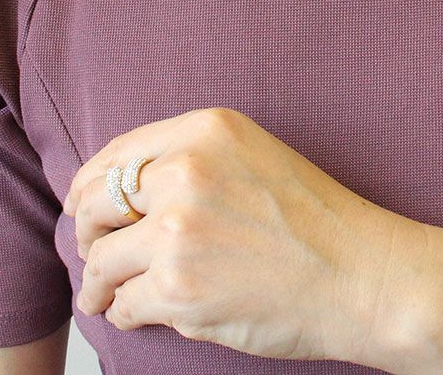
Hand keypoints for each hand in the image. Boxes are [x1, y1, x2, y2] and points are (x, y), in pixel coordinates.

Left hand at [62, 106, 424, 363]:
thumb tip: (118, 194)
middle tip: (95, 253)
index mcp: (205, 131)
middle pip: (96, 205)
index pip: (115, 155)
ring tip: (106, 294)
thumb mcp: (253, 156)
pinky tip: (147, 311)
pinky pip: (122, 305)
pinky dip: (127, 312)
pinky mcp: (178, 290)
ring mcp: (178, 232)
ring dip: (101, 283)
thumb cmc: (315, 218)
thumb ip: (188, 161)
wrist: (359, 272)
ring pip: (100, 261)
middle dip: (88, 234)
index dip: (90, 186)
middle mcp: (186, 172)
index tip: (84, 207)